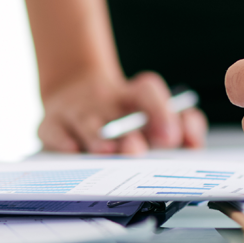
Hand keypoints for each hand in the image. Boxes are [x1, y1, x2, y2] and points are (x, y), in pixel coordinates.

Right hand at [38, 71, 205, 153]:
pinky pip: (52, 129)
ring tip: (106, 151)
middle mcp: (103, 100)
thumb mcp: (153, 117)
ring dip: (96, 136)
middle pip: (115, 110)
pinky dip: (61, 139)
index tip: (171, 137)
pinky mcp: (50, 123)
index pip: (147, 92)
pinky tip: (71, 148)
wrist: (73, 92)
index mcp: (132, 96)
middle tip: (136, 149)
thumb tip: (193, 142)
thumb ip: (181, 128)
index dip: (160, 111)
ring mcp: (75, 110)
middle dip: (126, 131)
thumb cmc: (120, 115)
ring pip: (84, 120)